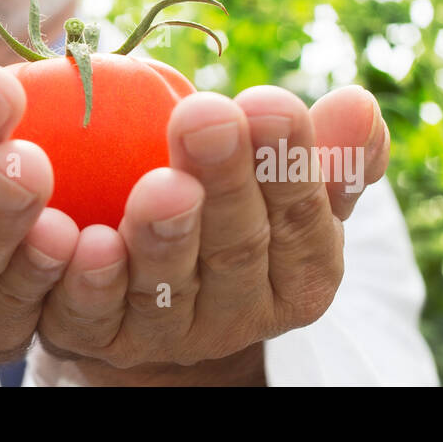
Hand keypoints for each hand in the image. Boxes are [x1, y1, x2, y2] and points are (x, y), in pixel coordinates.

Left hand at [34, 81, 389, 370]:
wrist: (143, 285)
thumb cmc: (225, 210)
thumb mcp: (280, 183)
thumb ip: (322, 151)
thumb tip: (360, 104)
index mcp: (299, 275)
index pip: (303, 217)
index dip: (288, 163)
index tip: (269, 101)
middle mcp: (239, 315)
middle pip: (235, 249)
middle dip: (224, 183)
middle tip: (205, 119)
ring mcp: (167, 335)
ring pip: (166, 289)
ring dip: (161, 237)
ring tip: (158, 185)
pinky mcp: (98, 340)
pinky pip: (90, 315)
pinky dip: (87, 281)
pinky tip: (82, 238)